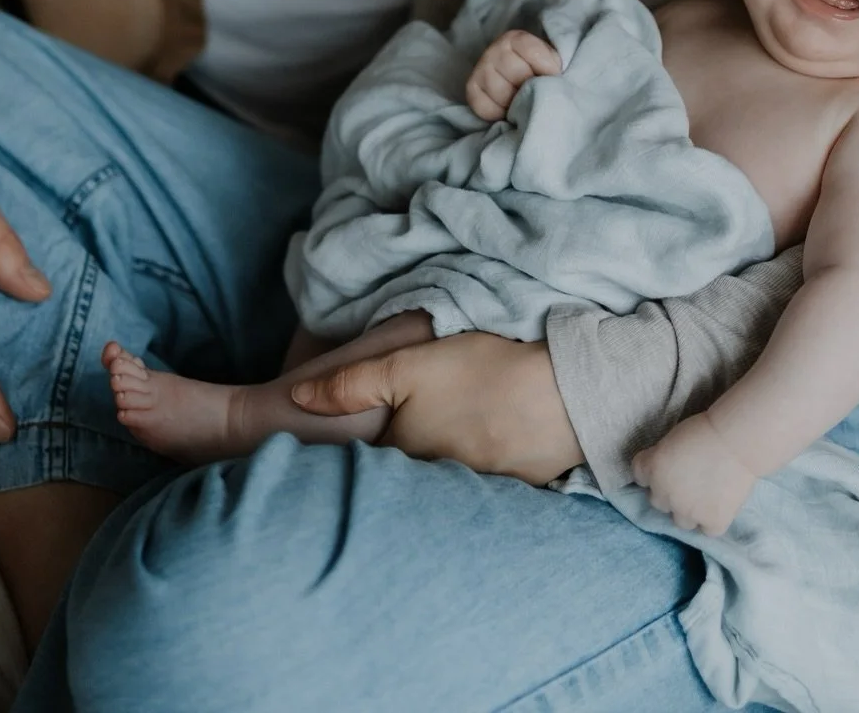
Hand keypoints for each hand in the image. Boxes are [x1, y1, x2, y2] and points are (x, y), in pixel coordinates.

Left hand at [292, 330, 581, 484]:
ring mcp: (481, 491)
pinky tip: (492, 432)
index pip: (366, 463)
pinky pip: (488, 482)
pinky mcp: (518, 486)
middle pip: (408, 473)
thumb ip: (349, 385)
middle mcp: (437, 486)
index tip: (352, 434)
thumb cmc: (480, 372)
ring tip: (452, 427)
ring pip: (446, 479)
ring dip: (444, 458)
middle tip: (411, 423)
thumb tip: (294, 397)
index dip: (358, 445)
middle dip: (401, 458)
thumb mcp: (406, 366)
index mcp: (406, 457)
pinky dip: (483, 461)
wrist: (564, 392)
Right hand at [465, 30, 561, 121]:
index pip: (532, 51)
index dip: (548, 68)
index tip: (555, 77)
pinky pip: (485, 107)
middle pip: (517, 75)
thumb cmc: (540, 72)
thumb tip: (554, 81)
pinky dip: (498, 113)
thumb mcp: (552, 62)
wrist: (520, 79)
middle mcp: (494, 50)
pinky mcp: (472, 89)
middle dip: (530, 89)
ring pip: (502, 93)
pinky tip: (507, 110)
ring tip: (522, 102)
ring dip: (515, 103)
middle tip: (536, 93)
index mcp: (516, 39)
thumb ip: (553, 67)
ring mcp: (480, 69)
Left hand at [632, 411, 756, 536]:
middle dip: (670, 494)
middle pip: (658, 502)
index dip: (653, 472)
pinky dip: (712, 520)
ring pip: (681, 521)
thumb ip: (662, 460)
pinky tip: (720, 505)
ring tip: (706, 496)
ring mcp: (688, 513)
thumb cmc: (705, 430)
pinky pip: (707, 530)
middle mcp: (665, 494)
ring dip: (689, 511)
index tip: (667, 468)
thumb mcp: (672, 439)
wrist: (736, 441)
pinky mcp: (711, 523)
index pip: (640, 476)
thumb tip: (666, 472)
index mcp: (652, 469)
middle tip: (689, 482)